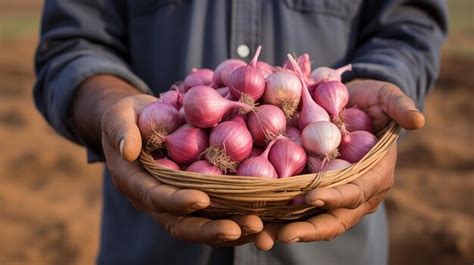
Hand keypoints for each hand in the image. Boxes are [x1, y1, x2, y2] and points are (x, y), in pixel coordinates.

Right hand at [100, 91, 263, 245]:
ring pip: (203, 224)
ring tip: (261, 228)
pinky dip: (239, 216)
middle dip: (212, 229)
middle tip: (242, 228)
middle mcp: (157, 199)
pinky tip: (265, 217)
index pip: (155, 198)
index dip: (177, 201)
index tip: (201, 198)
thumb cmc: (129, 117)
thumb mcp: (119, 116)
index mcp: (135, 183)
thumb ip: (121, 131)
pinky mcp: (196, 194)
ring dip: (232, 229)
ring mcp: (178, 201)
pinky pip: (217, 212)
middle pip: (182, 224)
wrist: (141, 122)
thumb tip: (129, 149)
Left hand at [253, 79, 424, 248]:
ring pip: (315, 220)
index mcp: (376, 174)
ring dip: (290, 229)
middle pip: (336, 218)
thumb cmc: (371, 101)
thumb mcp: (386, 96)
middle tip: (282, 235)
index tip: (312, 196)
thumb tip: (418, 120)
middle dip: (310, 229)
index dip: (338, 195)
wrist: (353, 104)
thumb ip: (399, 105)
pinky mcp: (317, 190)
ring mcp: (336, 195)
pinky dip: (281, 217)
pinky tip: (258, 221)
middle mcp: (357, 192)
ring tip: (263, 236)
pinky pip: (300, 209)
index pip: (358, 190)